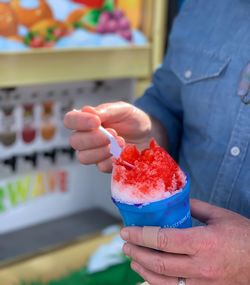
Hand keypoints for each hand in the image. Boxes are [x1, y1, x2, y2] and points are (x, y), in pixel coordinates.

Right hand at [64, 101, 151, 171]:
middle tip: (113, 133)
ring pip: (84, 157)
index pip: (70, 120)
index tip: (96, 122)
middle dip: (93, 138)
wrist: (149, 134)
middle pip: (75, 141)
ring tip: (121, 141)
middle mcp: (86, 138)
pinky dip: (112, 159)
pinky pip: (100, 166)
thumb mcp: (122, 109)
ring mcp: (94, 153)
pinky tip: (123, 152)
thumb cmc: (132, 120)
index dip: (79, 122)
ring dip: (102, 150)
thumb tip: (87, 111)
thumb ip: (106, 110)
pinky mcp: (105, 165)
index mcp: (87, 121)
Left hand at [120, 199, 249, 284]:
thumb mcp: (220, 216)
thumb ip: (195, 207)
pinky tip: (149, 277)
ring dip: (143, 270)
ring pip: (163, 283)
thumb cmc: (244, 237)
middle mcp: (201, 266)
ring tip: (133, 259)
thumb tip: (173, 201)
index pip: (163, 239)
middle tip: (125, 244)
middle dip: (137, 252)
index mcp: (203, 242)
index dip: (141, 235)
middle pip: (158, 263)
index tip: (127, 230)